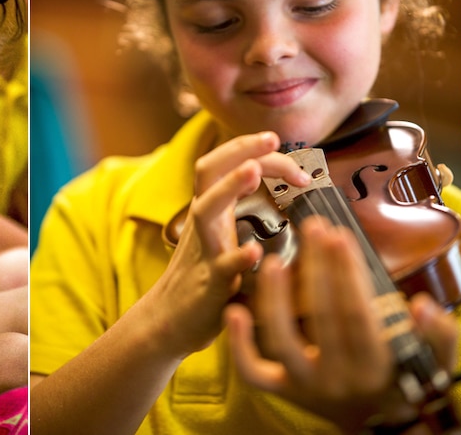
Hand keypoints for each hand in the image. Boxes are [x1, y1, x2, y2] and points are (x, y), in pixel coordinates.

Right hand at [147, 131, 311, 357]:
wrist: (168, 324)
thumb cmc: (204, 277)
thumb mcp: (220, 235)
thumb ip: (239, 209)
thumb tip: (277, 182)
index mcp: (212, 209)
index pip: (229, 163)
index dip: (259, 152)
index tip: (293, 154)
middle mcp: (204, 222)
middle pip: (210, 170)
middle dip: (240, 148)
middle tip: (272, 138)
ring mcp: (204, 250)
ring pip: (207, 209)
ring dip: (230, 186)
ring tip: (254, 171)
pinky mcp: (209, 284)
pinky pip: (222, 267)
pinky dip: (238, 257)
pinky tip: (255, 250)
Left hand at [225, 216, 457, 432]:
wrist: (384, 429)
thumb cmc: (409, 383)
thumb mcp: (437, 363)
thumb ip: (438, 335)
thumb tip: (423, 305)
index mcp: (374, 365)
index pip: (357, 313)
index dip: (348, 274)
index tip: (341, 235)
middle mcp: (337, 377)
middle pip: (321, 316)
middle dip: (318, 268)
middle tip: (313, 227)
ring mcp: (306, 385)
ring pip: (282, 341)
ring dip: (274, 300)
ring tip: (273, 260)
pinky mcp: (284, 391)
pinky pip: (255, 373)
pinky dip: (240, 346)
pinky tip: (234, 310)